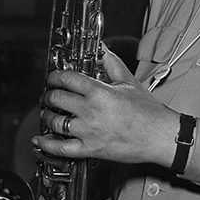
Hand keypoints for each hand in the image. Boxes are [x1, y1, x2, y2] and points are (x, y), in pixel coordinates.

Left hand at [34, 45, 179, 166]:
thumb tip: (103, 49)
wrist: (160, 136)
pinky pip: (61, 148)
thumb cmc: (149, 112)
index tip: (54, 78)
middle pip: (57, 98)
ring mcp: (88, 131)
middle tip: (49, 95)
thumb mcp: (130, 82)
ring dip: (47, 115)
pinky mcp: (90, 149)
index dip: (55, 76)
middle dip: (49, 95)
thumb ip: (112, 64)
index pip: (67, 79)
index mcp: (99, 92)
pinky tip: (40, 139)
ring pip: (55, 121)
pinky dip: (47, 144)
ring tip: (47, 112)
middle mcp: (90, 111)